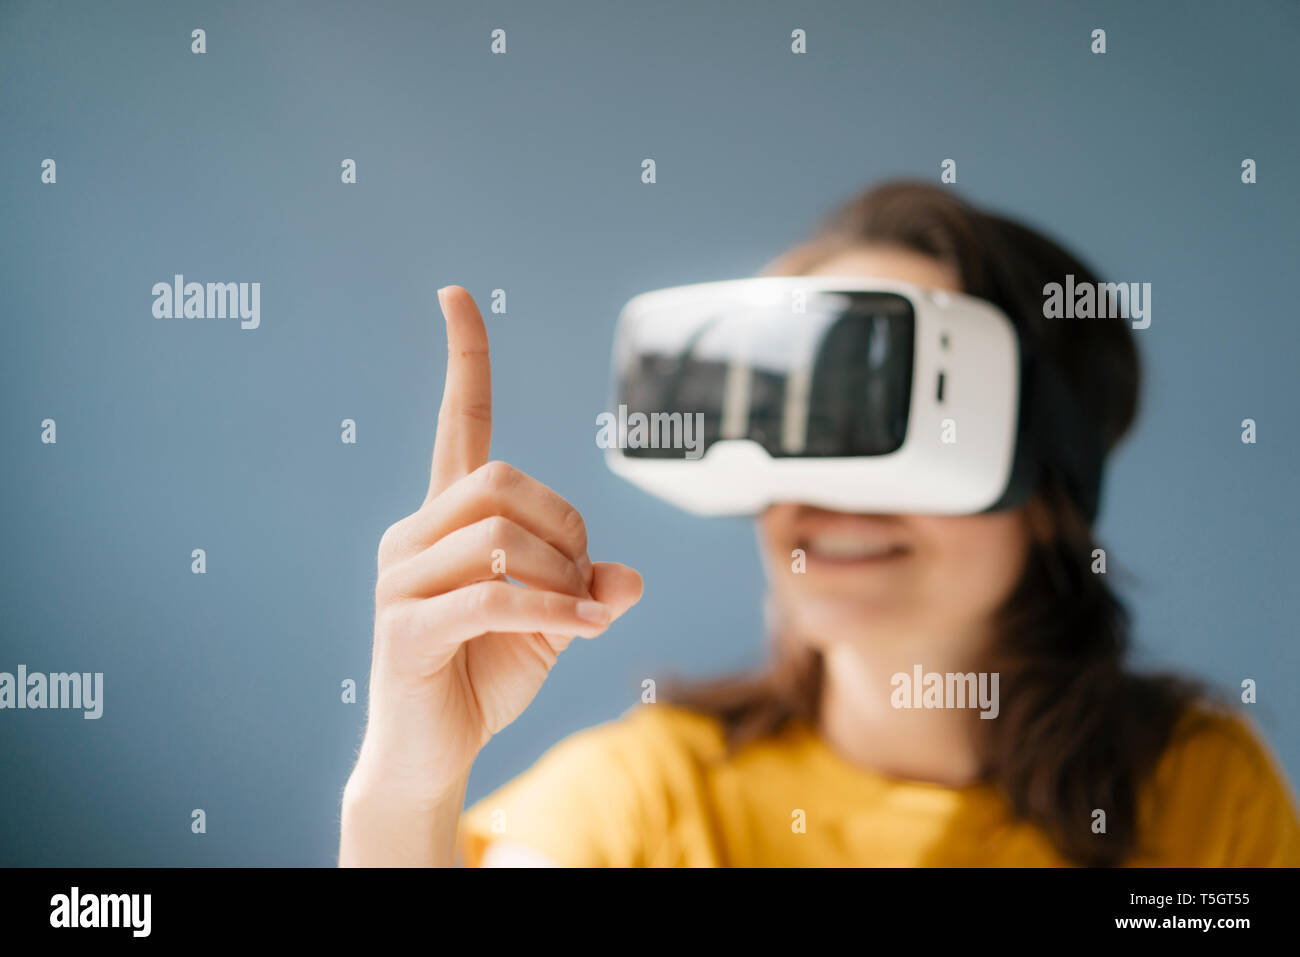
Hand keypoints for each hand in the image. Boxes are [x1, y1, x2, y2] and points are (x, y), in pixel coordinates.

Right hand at [349, 286, 642, 807]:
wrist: (434, 755)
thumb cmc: (489, 675)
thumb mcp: (556, 626)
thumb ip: (588, 589)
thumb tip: (629, 578)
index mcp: (446, 520)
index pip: (459, 423)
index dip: (466, 361)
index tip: (455, 294)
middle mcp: (412, 536)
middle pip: (501, 481)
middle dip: (563, 526)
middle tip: (581, 580)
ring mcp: (398, 581)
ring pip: (500, 537)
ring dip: (559, 578)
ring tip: (573, 619)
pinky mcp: (402, 629)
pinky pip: (493, 598)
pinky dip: (551, 614)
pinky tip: (583, 633)